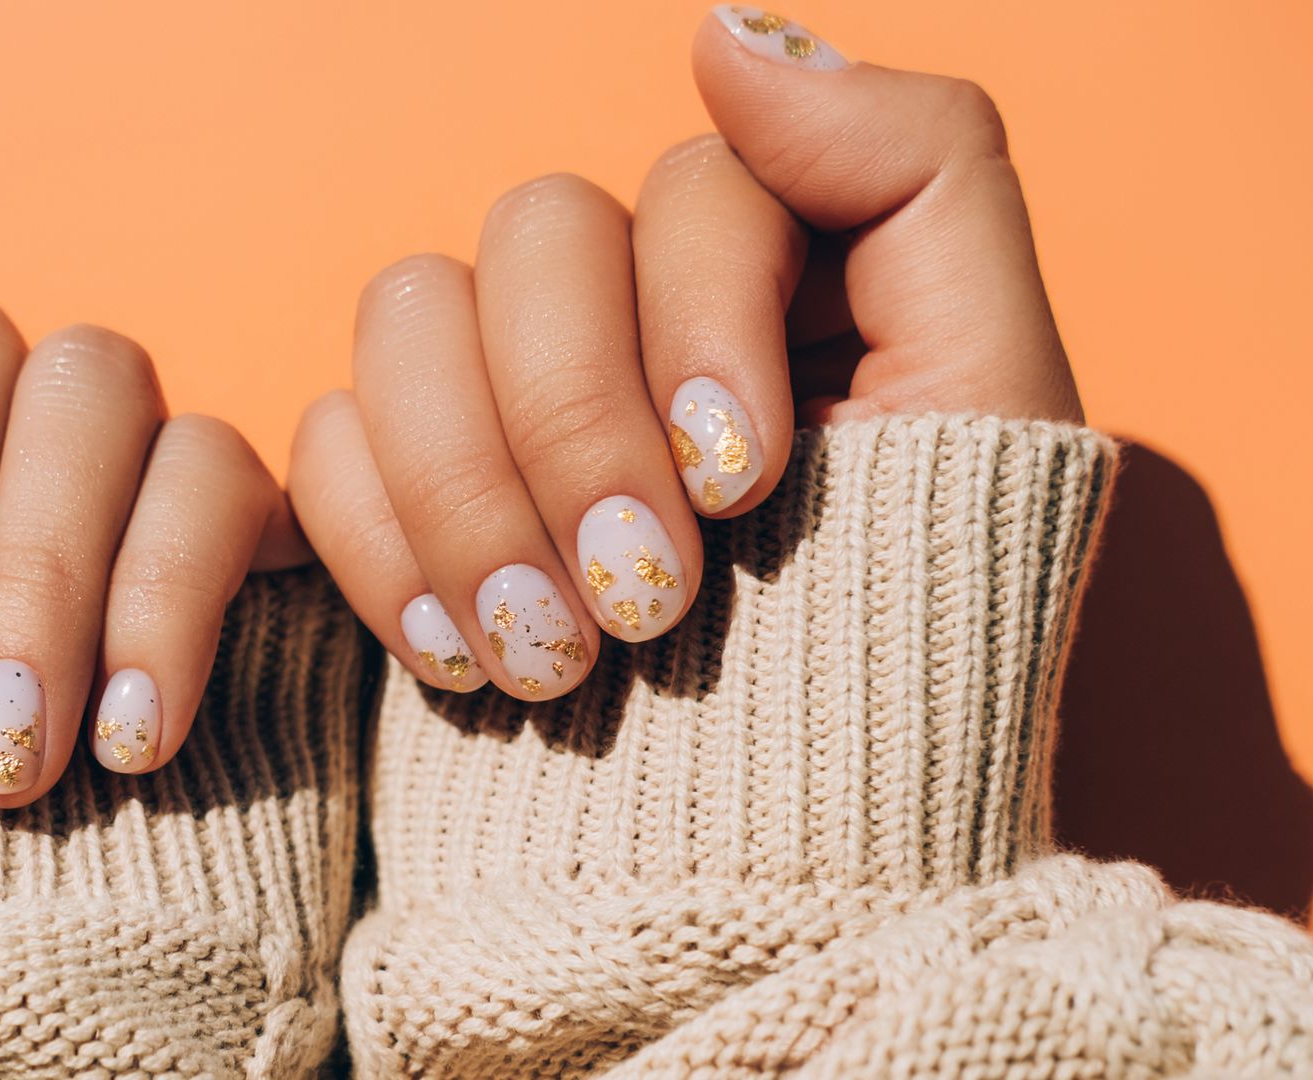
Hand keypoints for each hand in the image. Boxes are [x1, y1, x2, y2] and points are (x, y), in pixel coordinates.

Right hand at [288, 5, 1083, 700]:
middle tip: (645, 605)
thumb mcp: (991, 402)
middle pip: (527, 237)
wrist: (783, 866)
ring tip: (555, 666)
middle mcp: (624, 324)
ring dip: (472, 497)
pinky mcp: (404, 505)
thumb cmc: (915, 651)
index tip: (747, 492)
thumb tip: (719, 29)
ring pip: (403, 318)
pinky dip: (385, 549)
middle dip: (573, 425)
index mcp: (768, 281)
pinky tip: (467, 663)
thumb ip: (916, 171)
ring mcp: (499, 412)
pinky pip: (321, 444)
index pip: (688, 191)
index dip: (698, 324)